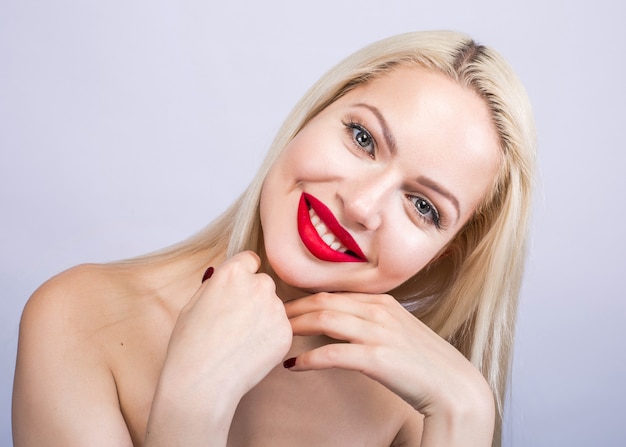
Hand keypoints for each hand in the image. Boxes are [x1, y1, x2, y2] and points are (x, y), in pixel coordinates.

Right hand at [146, 251, 291, 445]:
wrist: (202, 382)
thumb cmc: (190, 345)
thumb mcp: (192, 304)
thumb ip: (213, 284)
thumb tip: (218, 272)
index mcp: (233, 272)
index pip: (250, 259)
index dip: (243, 275)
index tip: (237, 290)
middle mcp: (259, 284)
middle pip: (264, 282)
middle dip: (254, 296)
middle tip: (235, 321)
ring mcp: (275, 309)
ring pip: (274, 306)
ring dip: (263, 316)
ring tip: (240, 340)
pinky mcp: (286, 332)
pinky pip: (281, 327)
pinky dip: (270, 336)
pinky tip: (250, 351)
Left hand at [284, 292, 494, 444]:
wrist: (453, 387)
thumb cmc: (424, 362)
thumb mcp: (398, 330)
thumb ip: (371, 320)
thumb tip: (340, 322)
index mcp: (381, 301)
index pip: (332, 294)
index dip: (302, 299)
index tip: (284, 307)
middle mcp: (378, 311)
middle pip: (322, 302)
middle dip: (292, 309)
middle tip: (270, 318)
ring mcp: (378, 332)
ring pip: (324, 320)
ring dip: (295, 328)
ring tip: (275, 336)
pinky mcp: (377, 358)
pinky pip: (333, 353)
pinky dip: (309, 358)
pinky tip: (293, 366)